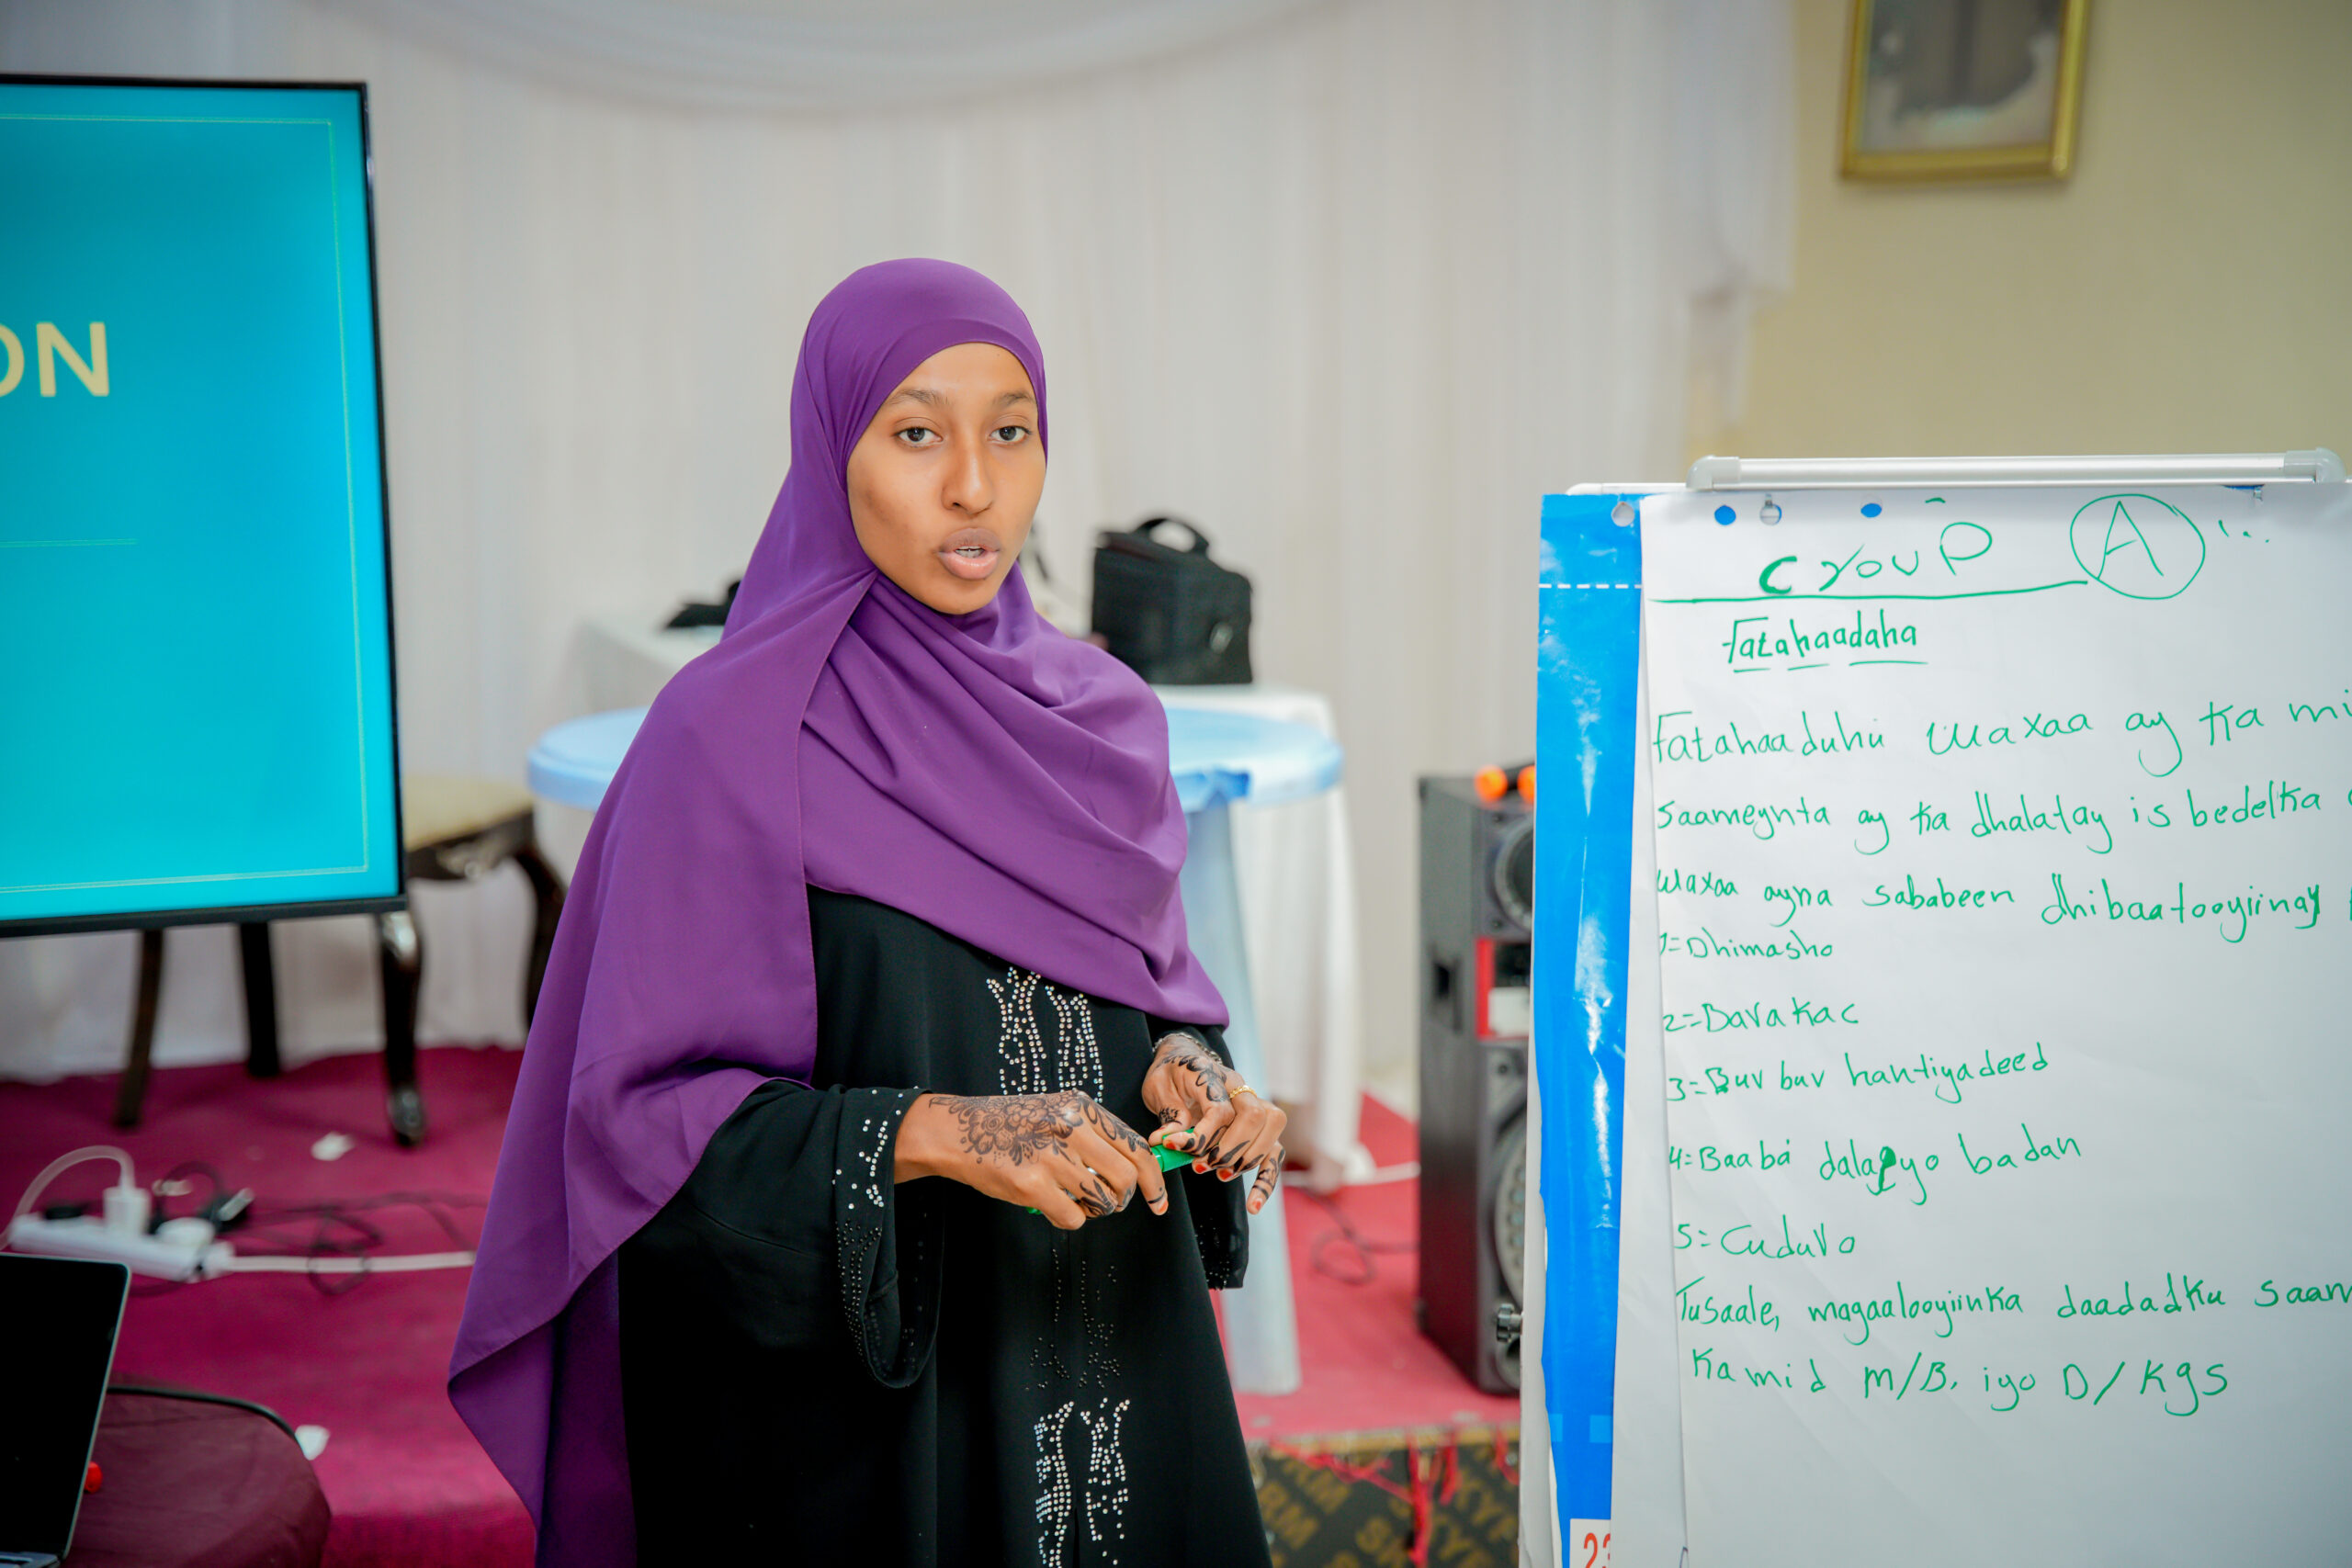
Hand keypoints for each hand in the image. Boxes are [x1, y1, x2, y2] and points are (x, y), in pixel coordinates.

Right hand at [895, 1090, 1167, 1230]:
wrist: (956, 1131)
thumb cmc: (1009, 1125)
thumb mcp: (1056, 1112)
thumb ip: (1092, 1134)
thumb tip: (1134, 1169)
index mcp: (1081, 1107)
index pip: (1137, 1147)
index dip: (1154, 1180)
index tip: (1158, 1201)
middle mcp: (1071, 1127)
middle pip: (1127, 1177)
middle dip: (1122, 1199)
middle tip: (1106, 1204)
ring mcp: (1051, 1156)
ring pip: (1102, 1200)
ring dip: (1093, 1210)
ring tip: (1072, 1200)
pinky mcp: (1030, 1183)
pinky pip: (1072, 1218)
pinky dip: (1067, 1219)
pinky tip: (1050, 1205)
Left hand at [1142, 1033, 1285, 1214]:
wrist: (1183, 1060)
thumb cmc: (1171, 1076)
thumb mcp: (1159, 1088)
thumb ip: (1168, 1114)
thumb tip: (1166, 1141)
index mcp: (1214, 1075)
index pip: (1220, 1109)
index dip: (1201, 1135)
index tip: (1175, 1147)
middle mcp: (1240, 1087)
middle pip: (1254, 1116)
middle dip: (1229, 1148)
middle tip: (1202, 1165)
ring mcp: (1255, 1104)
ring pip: (1271, 1128)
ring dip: (1246, 1158)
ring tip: (1220, 1174)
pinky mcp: (1261, 1126)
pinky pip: (1274, 1151)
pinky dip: (1266, 1180)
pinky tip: (1253, 1205)